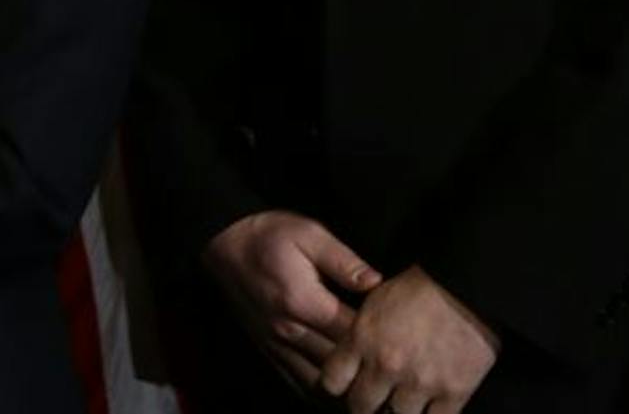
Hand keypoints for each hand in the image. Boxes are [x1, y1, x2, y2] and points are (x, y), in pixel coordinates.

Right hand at [203, 209, 380, 392]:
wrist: (222, 240)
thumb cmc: (269, 234)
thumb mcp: (309, 233)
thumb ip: (344, 261)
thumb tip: (378, 282)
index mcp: (304, 302)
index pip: (354, 336)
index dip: (382, 345)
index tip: (405, 347)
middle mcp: (290, 329)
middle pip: (339, 366)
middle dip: (369, 376)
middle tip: (397, 380)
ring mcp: (275, 342)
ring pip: (318, 382)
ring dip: (345, 390)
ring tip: (372, 395)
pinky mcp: (266, 346)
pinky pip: (295, 380)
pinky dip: (318, 393)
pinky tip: (338, 395)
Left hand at [318, 266, 498, 413]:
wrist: (465, 286)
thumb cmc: (418, 288)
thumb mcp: (373, 303)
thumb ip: (357, 335)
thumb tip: (348, 362)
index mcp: (362, 339)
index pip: (332, 382)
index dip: (336, 387)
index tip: (345, 387)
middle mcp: (386, 365)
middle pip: (360, 406)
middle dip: (363, 405)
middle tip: (372, 401)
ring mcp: (420, 382)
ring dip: (396, 413)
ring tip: (400, 405)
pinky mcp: (453, 392)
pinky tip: (427, 409)